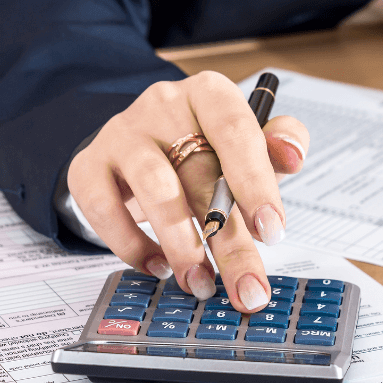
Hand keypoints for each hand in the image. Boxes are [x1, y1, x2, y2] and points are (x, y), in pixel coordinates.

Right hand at [67, 71, 309, 311]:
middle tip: (247, 289)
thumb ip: (277, 147)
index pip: (236, 131)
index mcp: (209, 94)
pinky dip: (133, 245)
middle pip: (201, 174)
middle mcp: (163, 105)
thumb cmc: (201, 150)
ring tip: (200, 284)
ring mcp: (122, 134)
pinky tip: (159, 266)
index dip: (256, 183)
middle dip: (229, 241)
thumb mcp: (245, 145)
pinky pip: (105, 209)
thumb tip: (293, 154)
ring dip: (181, 246)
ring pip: (155, 189)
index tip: (272, 232)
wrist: (137, 148)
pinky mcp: (88, 166)